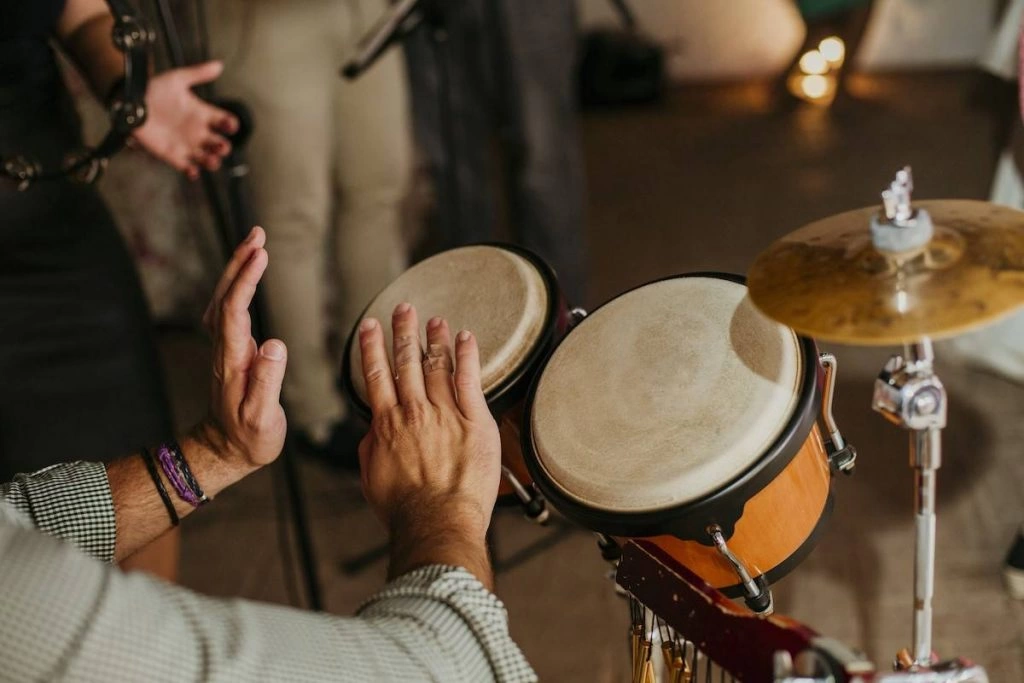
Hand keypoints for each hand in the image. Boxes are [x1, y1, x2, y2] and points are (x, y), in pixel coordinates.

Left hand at [132, 61, 237, 179]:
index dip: (231, 124)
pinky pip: (186, 168)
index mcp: (203, 114)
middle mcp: (198, 132)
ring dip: (212, 162)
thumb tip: (219, 65)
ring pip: (207, 159)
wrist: (130, 101)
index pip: (224, 122)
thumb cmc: (154, 89)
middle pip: (219, 144)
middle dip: (223, 148)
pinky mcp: (172, 155)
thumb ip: (198, 74)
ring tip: (210, 160)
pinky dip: (192, 173)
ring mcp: (187, 145)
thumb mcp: (177, 79)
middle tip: (220, 146)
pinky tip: (193, 171)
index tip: (229, 124)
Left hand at [197, 226, 287, 472]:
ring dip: (237, 269)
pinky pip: (230, 308)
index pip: (235, 312)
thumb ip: (268, 382)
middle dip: (239, 263)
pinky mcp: (230, 349)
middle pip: (225, 297)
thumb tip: (276, 344)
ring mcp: (225, 348)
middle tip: (257, 233)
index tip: (261, 255)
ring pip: (224, 299)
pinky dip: (237, 285)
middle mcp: (224, 349)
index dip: (246, 281)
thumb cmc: (248, 438)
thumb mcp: (261, 419)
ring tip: (256, 242)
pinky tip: (247, 273)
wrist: (224, 450)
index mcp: (232, 361)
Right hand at [357, 304, 500, 584]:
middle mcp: (414, 412)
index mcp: (388, 424)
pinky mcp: (475, 421)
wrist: (436, 521)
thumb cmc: (405, 509)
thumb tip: (374, 427)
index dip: (372, 347)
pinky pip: (470, 380)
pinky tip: (465, 337)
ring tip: (434, 319)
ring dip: (434, 338)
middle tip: (403, 309)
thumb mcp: (372, 477)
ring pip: (437, 366)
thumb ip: (372, 445)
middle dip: (403, 331)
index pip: (377, 375)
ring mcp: (446, 414)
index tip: (371, 327)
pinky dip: (466, 356)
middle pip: (406, 361)